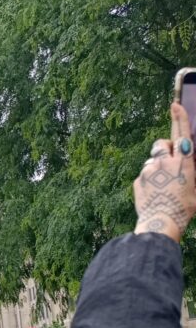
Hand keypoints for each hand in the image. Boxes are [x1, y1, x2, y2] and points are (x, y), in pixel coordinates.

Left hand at [134, 103, 195, 241]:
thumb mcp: (195, 190)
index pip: (182, 135)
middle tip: (168, 161)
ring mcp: (150, 170)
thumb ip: (190, 174)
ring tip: (162, 184)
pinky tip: (154, 194)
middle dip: (165, 147)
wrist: (161, 223)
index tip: (175, 105)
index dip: (179, 118)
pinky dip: (149, 180)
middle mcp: (165, 162)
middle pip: (162, 143)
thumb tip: (186, 166)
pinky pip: (144, 174)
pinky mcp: (138, 179)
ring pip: (152, 159)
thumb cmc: (183, 210)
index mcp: (184, 163)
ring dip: (157, 166)